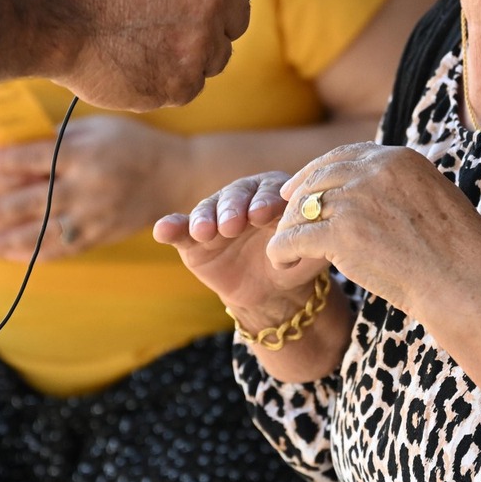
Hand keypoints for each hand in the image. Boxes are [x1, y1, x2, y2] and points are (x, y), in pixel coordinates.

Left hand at [0, 114, 188, 259]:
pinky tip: (13, 257)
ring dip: (9, 240)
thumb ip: (63, 135)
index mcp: (83, 153)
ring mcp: (93, 214)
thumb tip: (23, 139)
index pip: (35, 157)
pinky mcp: (100, 234)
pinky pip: (64, 248)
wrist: (176, 176)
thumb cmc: (134, 143)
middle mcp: (86, 186)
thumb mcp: (100, 127)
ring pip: (44, 231)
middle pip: (34, 199)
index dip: (4, 161)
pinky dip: (37, 254)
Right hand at [50, 0, 259, 111]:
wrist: (46, 6)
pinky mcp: (182, 85)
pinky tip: (132, 64)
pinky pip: (188, 86)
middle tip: (169, 25)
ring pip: (216, 57)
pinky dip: (166, 81)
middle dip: (211, 23)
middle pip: (237, 20)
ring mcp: (201, 44)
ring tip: (142, 43)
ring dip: (190, 55)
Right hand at [155, 172, 325, 328]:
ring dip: (204, 218)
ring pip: (207, 210)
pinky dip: (170, 227)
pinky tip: (162, 230)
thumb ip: (313, 239)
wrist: (271, 291)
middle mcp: (242, 199)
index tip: (264, 214)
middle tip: (233, 225)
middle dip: (233, 209)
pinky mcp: (192, 238)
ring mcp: (215, 216)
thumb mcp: (311, 252)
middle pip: (235, 196)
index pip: (269, 190)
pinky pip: (179, 229)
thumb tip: (318, 232)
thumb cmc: (296, 262)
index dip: (266, 201)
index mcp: (273, 193)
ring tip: (203, 232)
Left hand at [267, 143, 480, 312]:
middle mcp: (374, 171)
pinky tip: (281, 264)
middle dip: (296, 198)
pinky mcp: (340, 233)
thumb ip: (402, 186)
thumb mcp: (436, 198)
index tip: (299, 186)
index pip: (344, 156)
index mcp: (398, 158)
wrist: (465, 282)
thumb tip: (379, 191)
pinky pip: (293, 238)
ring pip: (302, 209)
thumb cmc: (459, 252)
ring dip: (289, 229)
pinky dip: (281, 252)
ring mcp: (355, 200)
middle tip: (283, 217)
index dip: (316, 171)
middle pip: (318, 178)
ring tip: (286, 250)